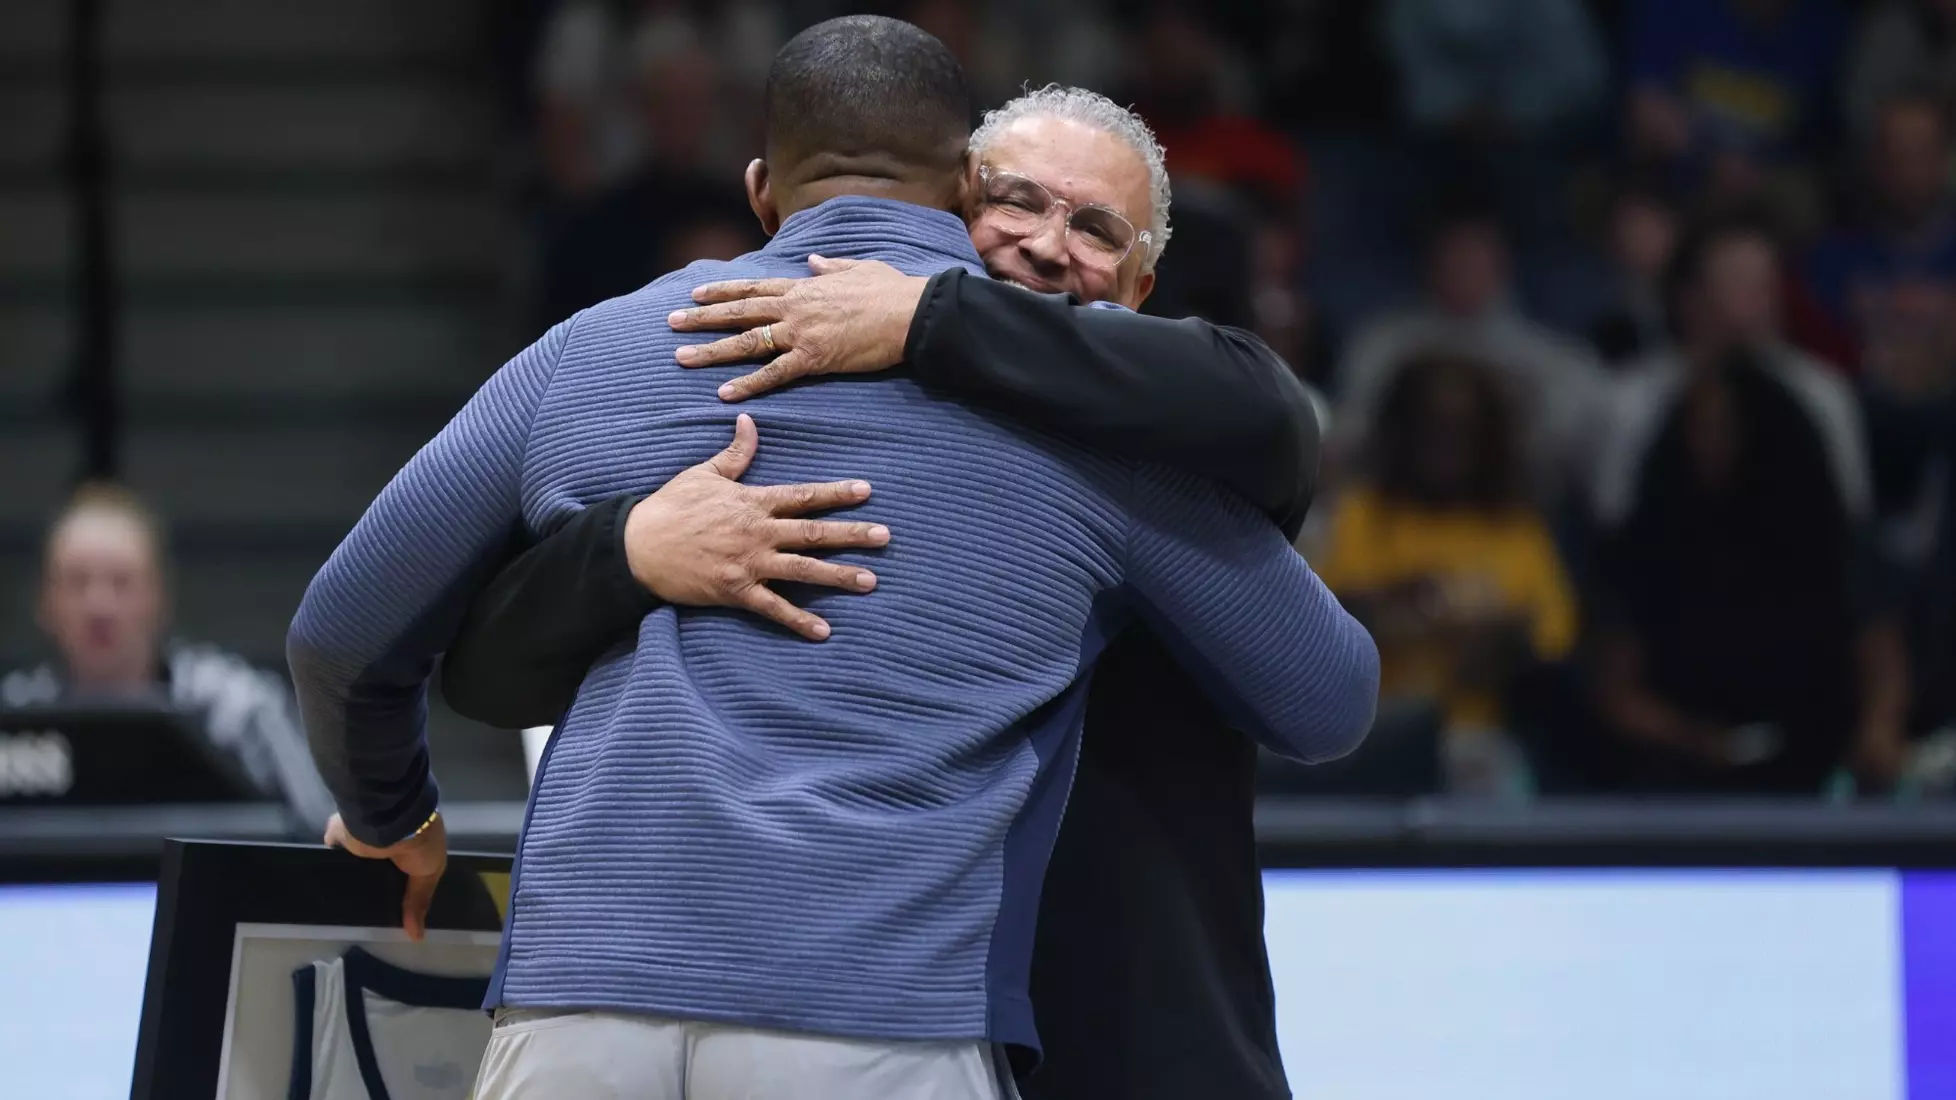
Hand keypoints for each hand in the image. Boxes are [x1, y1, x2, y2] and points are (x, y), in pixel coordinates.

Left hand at [324, 811, 447, 941]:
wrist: (390, 818)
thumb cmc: (419, 843)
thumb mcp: (429, 873)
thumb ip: (419, 901)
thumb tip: (417, 937)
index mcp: (411, 843)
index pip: (405, 868)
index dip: (402, 886)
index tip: (397, 909)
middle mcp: (386, 840)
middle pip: (380, 868)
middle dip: (377, 883)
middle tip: (370, 911)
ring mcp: (362, 839)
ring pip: (357, 864)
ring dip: (354, 876)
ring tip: (347, 903)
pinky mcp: (340, 838)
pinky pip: (335, 855)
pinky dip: (332, 866)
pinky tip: (329, 887)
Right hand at [626, 413, 890, 639]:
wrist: (637, 546)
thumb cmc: (670, 507)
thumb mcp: (703, 474)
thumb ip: (735, 453)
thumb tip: (749, 422)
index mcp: (752, 502)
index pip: (803, 496)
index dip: (836, 493)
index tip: (867, 491)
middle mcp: (757, 533)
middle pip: (813, 533)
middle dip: (852, 535)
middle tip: (885, 537)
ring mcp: (749, 564)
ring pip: (802, 571)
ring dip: (838, 576)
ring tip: (870, 581)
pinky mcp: (736, 591)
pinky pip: (774, 608)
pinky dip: (799, 620)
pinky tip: (824, 631)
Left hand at [668, 255, 927, 401]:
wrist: (912, 312)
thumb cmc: (892, 290)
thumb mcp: (858, 268)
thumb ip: (830, 266)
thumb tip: (813, 260)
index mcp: (804, 287)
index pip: (753, 289)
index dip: (722, 291)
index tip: (696, 293)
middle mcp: (795, 308)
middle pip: (739, 313)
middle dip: (702, 318)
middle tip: (672, 323)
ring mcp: (802, 333)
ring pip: (747, 342)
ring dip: (712, 350)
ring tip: (682, 357)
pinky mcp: (815, 359)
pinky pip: (774, 374)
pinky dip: (748, 384)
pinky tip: (725, 393)